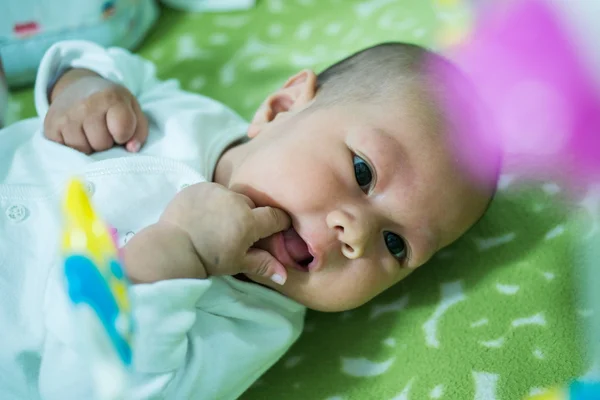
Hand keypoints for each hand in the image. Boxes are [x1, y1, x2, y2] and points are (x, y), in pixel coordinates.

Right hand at [44, 68, 147, 153]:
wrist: (79, 88)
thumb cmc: (112, 105)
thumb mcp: (133, 110)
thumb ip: (139, 131)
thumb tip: (131, 149)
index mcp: (111, 97)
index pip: (122, 132)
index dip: (124, 135)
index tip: (120, 128)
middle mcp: (86, 104)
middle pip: (102, 144)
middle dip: (106, 142)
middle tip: (102, 129)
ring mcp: (65, 115)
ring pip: (83, 150)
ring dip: (89, 146)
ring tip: (89, 131)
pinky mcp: (50, 125)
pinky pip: (66, 150)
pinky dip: (73, 147)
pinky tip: (76, 133)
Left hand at [162, 183, 291, 283]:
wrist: (171, 249)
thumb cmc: (207, 259)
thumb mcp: (237, 264)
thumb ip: (263, 264)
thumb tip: (284, 276)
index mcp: (248, 221)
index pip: (274, 216)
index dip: (278, 222)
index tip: (276, 228)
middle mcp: (235, 201)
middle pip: (251, 205)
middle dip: (250, 215)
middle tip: (238, 231)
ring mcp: (216, 191)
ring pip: (232, 196)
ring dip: (230, 206)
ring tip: (218, 222)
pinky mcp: (199, 186)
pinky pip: (213, 191)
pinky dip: (213, 201)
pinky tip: (204, 214)